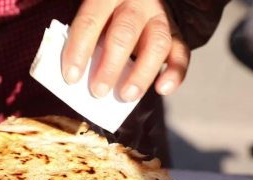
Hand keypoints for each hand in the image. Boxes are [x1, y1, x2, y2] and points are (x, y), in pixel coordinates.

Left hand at [62, 0, 189, 101]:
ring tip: (126, 96)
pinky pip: (181, 52)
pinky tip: (162, 89)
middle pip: (125, 33)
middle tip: (98, 92)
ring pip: (157, 43)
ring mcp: (159, 16)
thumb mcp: (94, 18)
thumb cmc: (107, 16)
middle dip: (110, 66)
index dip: (79, 50)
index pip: (90, 21)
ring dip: (141, 73)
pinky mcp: (176, 33)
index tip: (71, 77)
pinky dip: (175, 73)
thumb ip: (87, 40)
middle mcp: (137, 2)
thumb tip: (77, 77)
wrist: (138, 1)